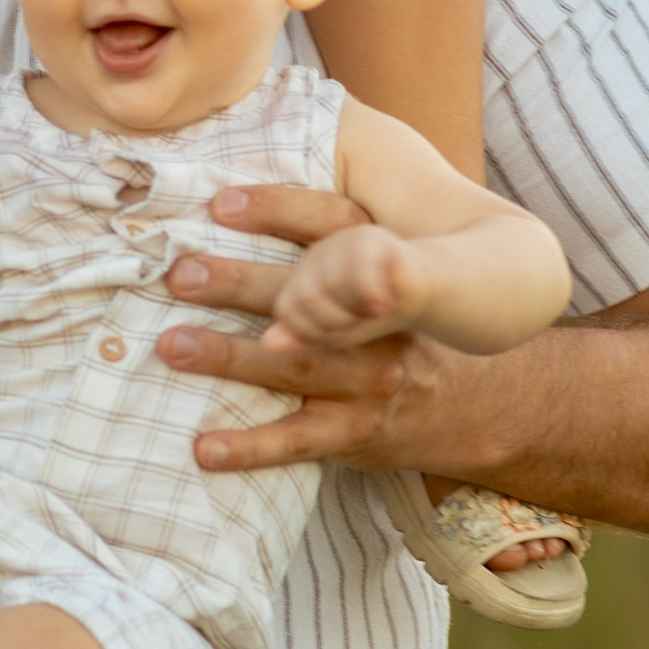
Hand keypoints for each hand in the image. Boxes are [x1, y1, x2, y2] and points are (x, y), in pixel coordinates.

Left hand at [158, 182, 504, 479]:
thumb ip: (330, 248)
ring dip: (229, 357)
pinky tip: (205, 449)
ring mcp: (369, 380)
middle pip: (302, 298)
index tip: (218, 203)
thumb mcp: (384, 275)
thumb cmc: (397, 326)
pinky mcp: (356, 431)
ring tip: (172, 346)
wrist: (476, 402)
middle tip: (180, 274)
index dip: (278, 210)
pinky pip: (298, 440)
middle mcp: (377, 326)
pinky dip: (249, 446)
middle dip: (237, 284)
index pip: (332, 228)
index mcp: (379, 271)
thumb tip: (230, 200)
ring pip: (294, 367)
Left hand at [260, 221, 432, 356]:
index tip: (339, 334)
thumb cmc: (371, 314)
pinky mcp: (370, 238)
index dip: (312, 332)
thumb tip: (268, 344)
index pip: (288, 310)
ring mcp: (341, 243)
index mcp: (302, 278)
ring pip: (332, 286)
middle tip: (359, 322)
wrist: (418, 291)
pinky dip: (371, 296)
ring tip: (374, 311)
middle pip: (307, 299)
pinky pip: (360, 272)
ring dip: (356, 310)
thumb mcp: (335, 331)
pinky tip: (383, 305)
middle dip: (335, 323)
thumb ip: (302, 336)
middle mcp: (316, 256)